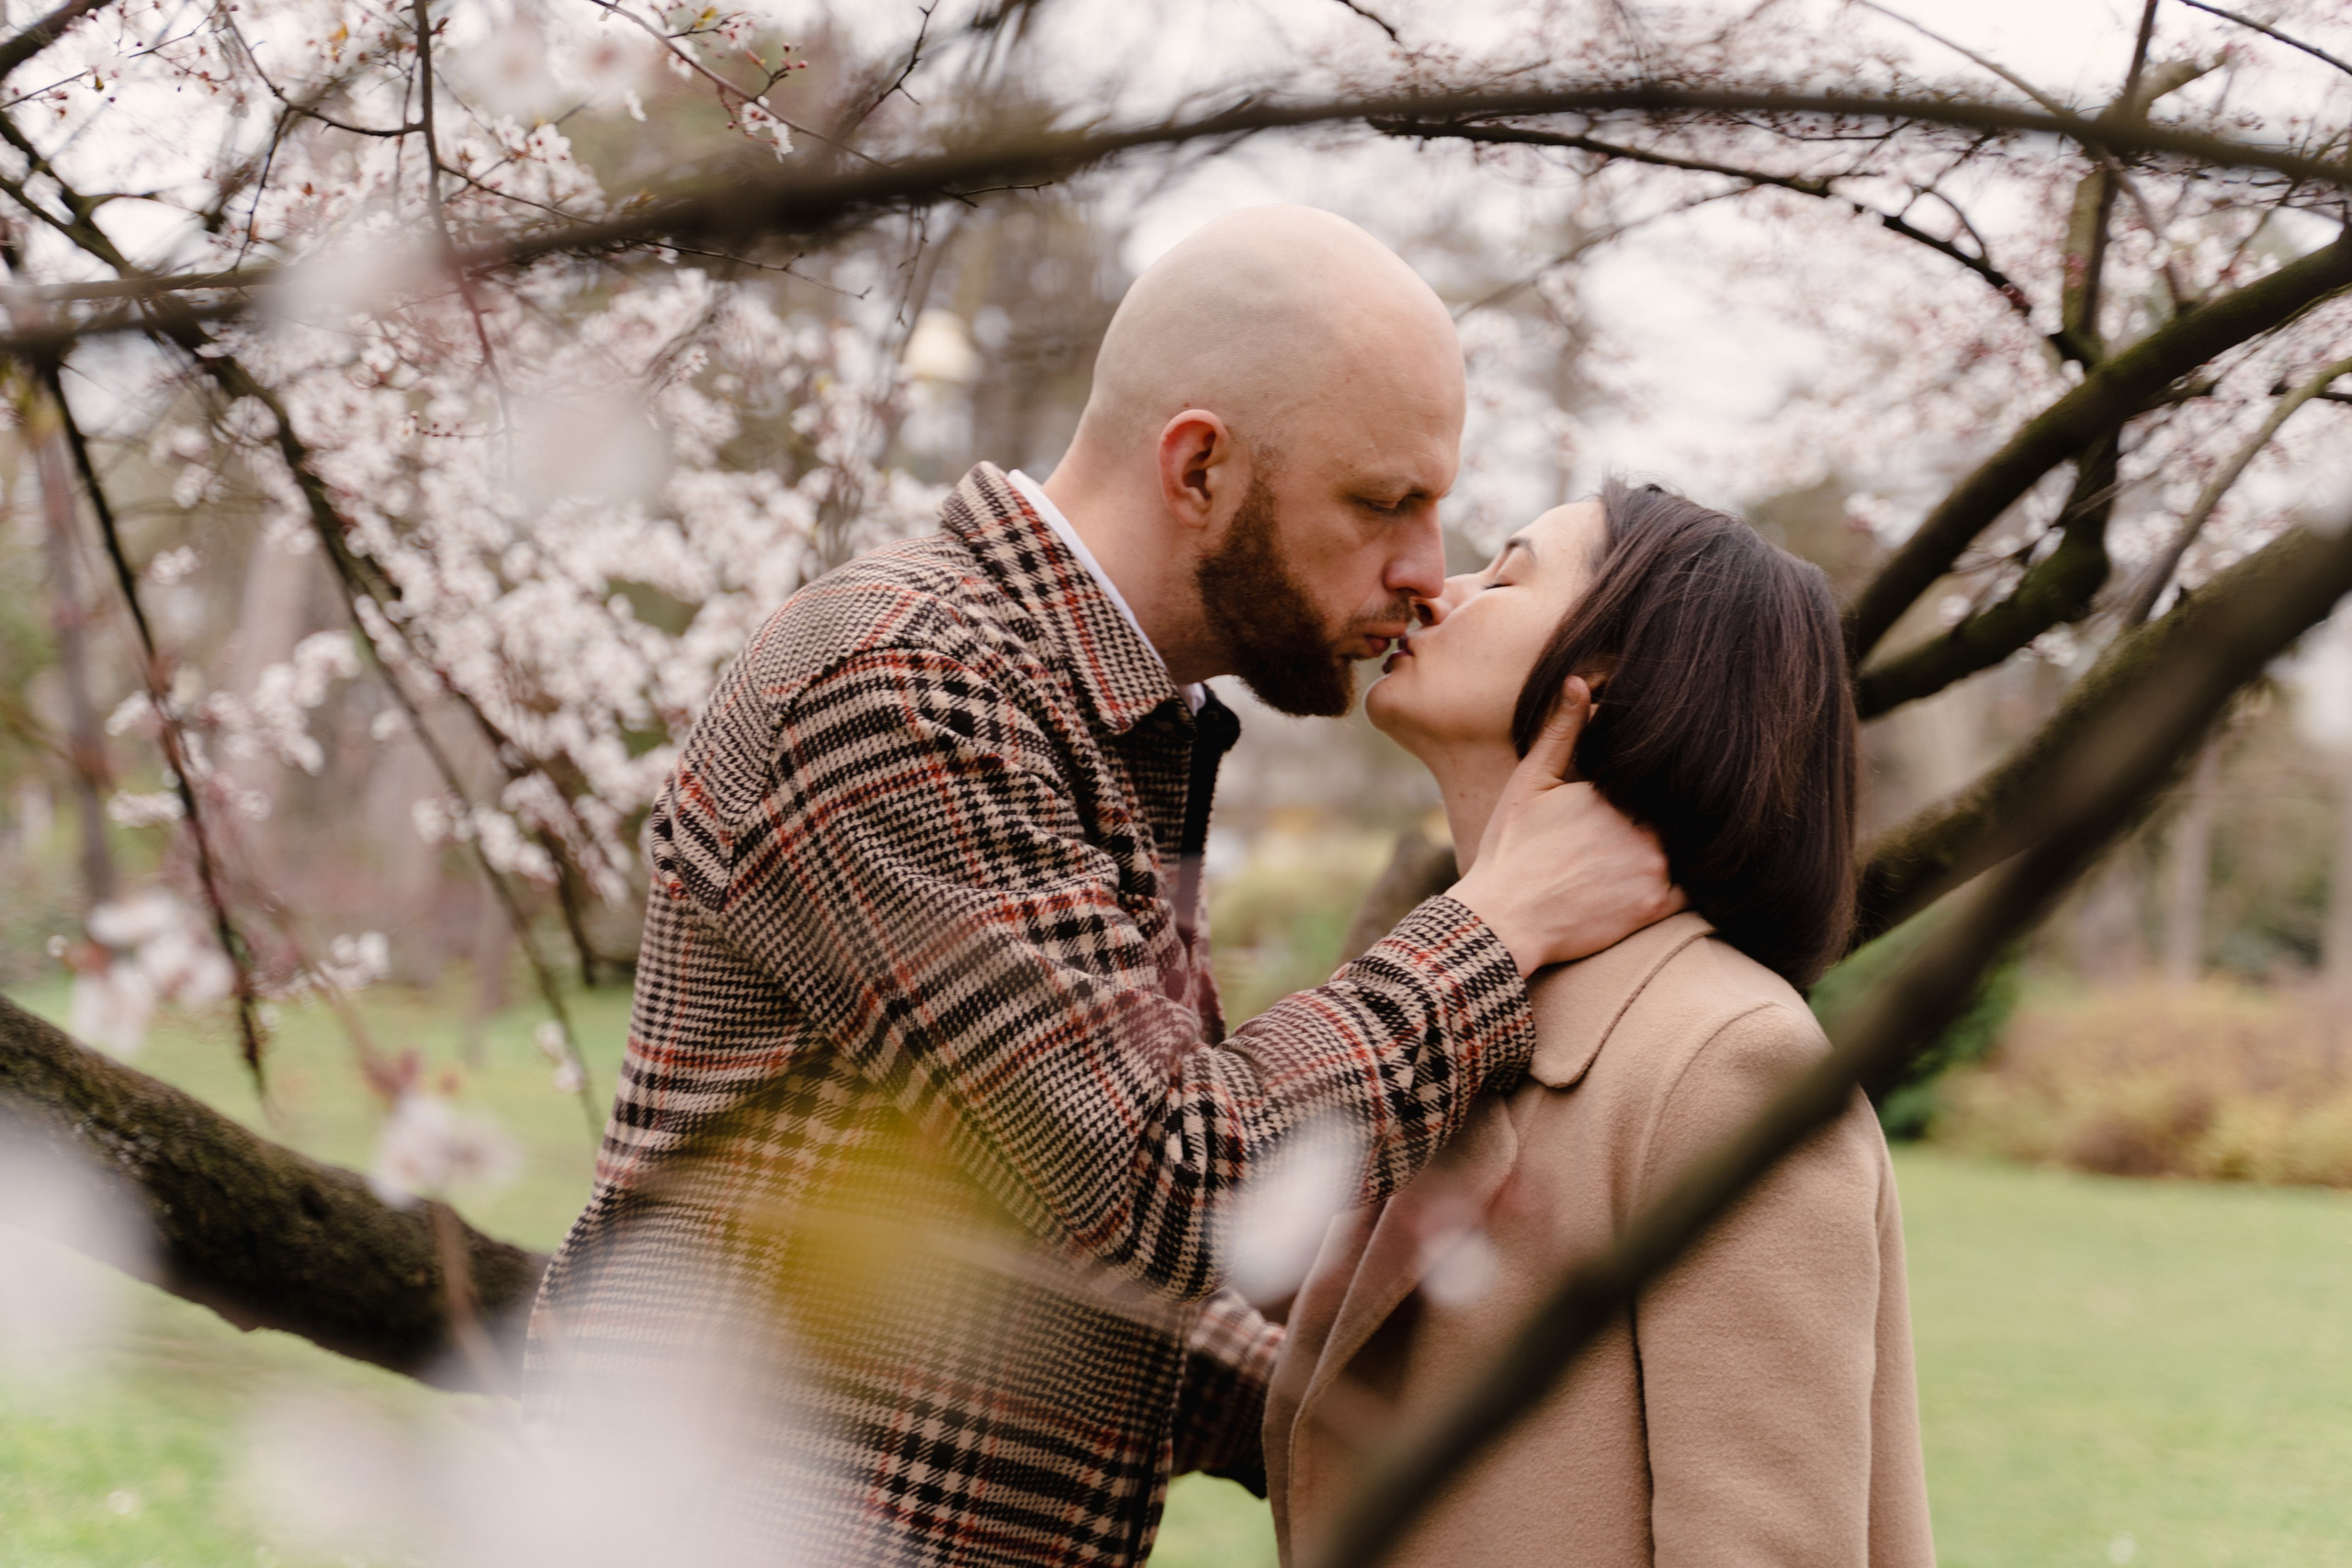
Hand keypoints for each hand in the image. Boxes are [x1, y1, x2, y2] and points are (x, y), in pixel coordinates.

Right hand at [1449, 678, 1683, 975]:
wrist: (1504, 919)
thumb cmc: (1512, 847)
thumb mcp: (1531, 781)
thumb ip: (1562, 732)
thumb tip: (1580, 681)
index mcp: (1615, 790)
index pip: (1657, 773)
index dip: (1658, 774)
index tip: (1652, 778)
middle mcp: (1643, 826)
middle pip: (1677, 807)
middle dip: (1673, 806)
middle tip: (1664, 809)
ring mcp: (1653, 867)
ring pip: (1689, 843)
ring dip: (1684, 839)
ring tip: (1675, 838)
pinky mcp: (1655, 906)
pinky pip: (1695, 887)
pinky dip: (1693, 877)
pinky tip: (1679, 872)